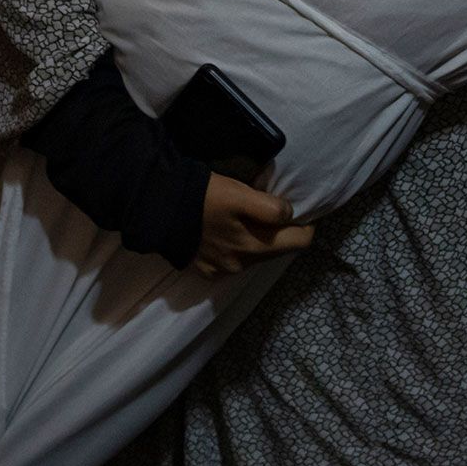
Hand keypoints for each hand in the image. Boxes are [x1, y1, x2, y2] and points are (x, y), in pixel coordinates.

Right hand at [191, 175, 312, 280]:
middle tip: (275, 209)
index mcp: (254, 247)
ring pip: (257, 256)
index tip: (302, 210)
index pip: (299, 242)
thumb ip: (269, 208)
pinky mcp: (207, 270)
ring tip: (250, 218)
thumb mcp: (239, 194)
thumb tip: (289, 215)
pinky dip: (238, 246)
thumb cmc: (203, 198)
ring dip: (260, 239)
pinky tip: (228, 231)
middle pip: (278, 250)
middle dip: (282, 232)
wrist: (160, 210)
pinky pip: (235, 260)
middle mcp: (242, 265)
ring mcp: (223, 270)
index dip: (306, 225)